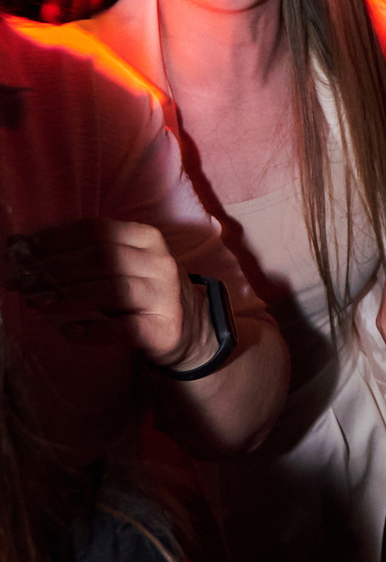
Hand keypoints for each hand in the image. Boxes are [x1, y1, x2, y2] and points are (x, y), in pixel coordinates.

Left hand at [5, 220, 216, 368]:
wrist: (190, 329)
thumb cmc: (142, 292)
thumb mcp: (121, 265)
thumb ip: (81, 254)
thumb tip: (19, 245)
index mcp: (146, 238)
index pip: (96, 229)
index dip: (55, 239)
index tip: (21, 251)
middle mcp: (159, 262)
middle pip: (100, 258)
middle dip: (54, 269)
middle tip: (21, 282)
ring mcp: (164, 296)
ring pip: (110, 289)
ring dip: (66, 296)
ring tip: (35, 302)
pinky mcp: (163, 329)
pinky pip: (123, 329)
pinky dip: (92, 331)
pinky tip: (67, 331)